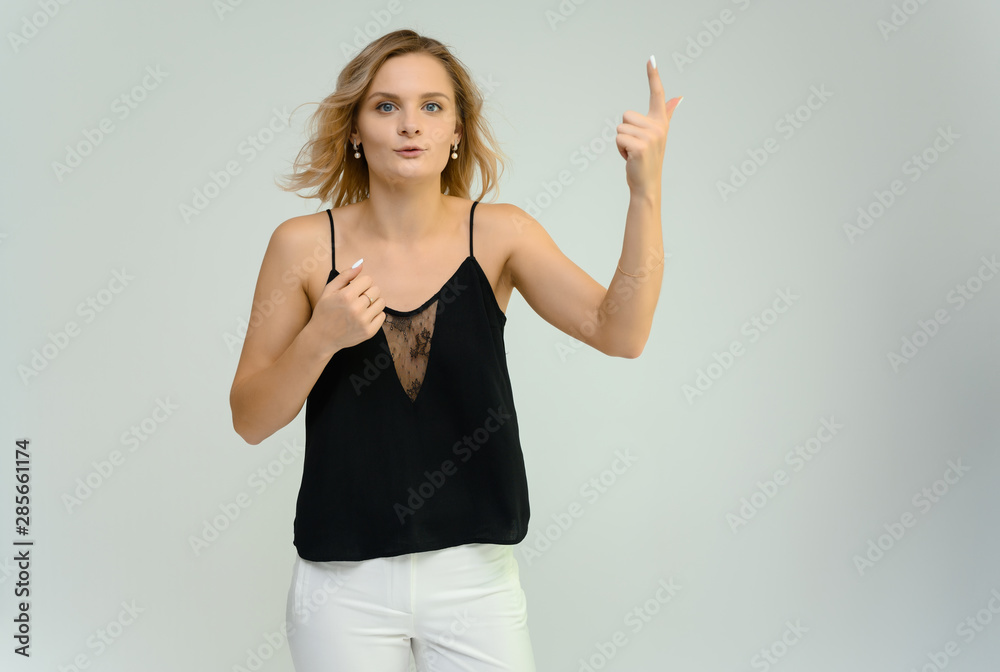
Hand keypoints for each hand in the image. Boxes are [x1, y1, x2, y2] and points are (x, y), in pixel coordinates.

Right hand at [309, 260, 385, 355]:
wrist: (321, 338)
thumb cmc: (324, 311)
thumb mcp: (329, 290)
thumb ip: (345, 275)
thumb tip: (361, 264)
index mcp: (346, 296)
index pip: (368, 280)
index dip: (362, 283)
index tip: (355, 289)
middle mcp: (356, 308)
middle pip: (376, 290)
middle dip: (368, 292)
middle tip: (358, 299)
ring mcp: (363, 321)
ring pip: (381, 302)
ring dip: (373, 303)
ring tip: (362, 307)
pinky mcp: (369, 332)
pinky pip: (382, 316)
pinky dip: (375, 315)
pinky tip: (364, 317)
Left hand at [615, 57, 680, 195]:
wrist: (647, 183)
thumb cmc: (648, 159)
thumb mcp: (658, 134)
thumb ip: (667, 113)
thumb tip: (679, 97)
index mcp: (660, 122)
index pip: (657, 94)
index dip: (653, 76)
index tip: (651, 58)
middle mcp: (658, 126)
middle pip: (626, 115)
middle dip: (625, 132)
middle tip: (635, 147)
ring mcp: (650, 137)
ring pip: (620, 128)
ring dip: (622, 142)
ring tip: (633, 153)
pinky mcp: (640, 146)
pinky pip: (618, 139)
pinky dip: (620, 150)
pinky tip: (630, 158)